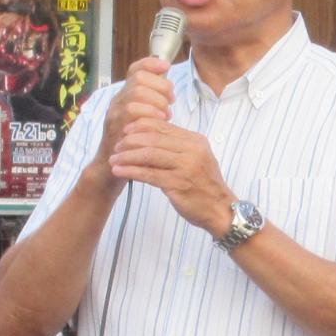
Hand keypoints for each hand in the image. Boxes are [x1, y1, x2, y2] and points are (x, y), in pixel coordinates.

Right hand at [92, 57, 174, 181]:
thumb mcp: (145, 120)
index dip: (150, 63)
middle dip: (160, 86)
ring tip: (166, 113)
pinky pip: (132, 110)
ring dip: (156, 100)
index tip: (166, 66)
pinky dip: (150, 112)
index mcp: (126, 96)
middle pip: (138, 78)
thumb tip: (169, 90)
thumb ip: (153, 104)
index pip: (135, 69)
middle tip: (171, 100)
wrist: (111, 168)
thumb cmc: (133, 144)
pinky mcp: (115, 126)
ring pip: (136, 92)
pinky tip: (161, 120)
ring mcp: (115, 113)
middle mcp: (118, 101)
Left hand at [109, 120, 236, 235]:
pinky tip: (119, 171)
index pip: (162, 126)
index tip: (125, 131)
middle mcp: (193, 151)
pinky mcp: (178, 185)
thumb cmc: (205, 185)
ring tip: (114, 160)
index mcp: (196, 141)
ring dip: (127, 156)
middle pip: (153, 138)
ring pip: (149, 155)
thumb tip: (147, 136)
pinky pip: (149, 174)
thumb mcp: (196, 158)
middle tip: (116, 147)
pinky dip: (131, 171)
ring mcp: (186, 168)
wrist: (220, 210)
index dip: (140, 126)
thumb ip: (177, 146)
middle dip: (129, 141)